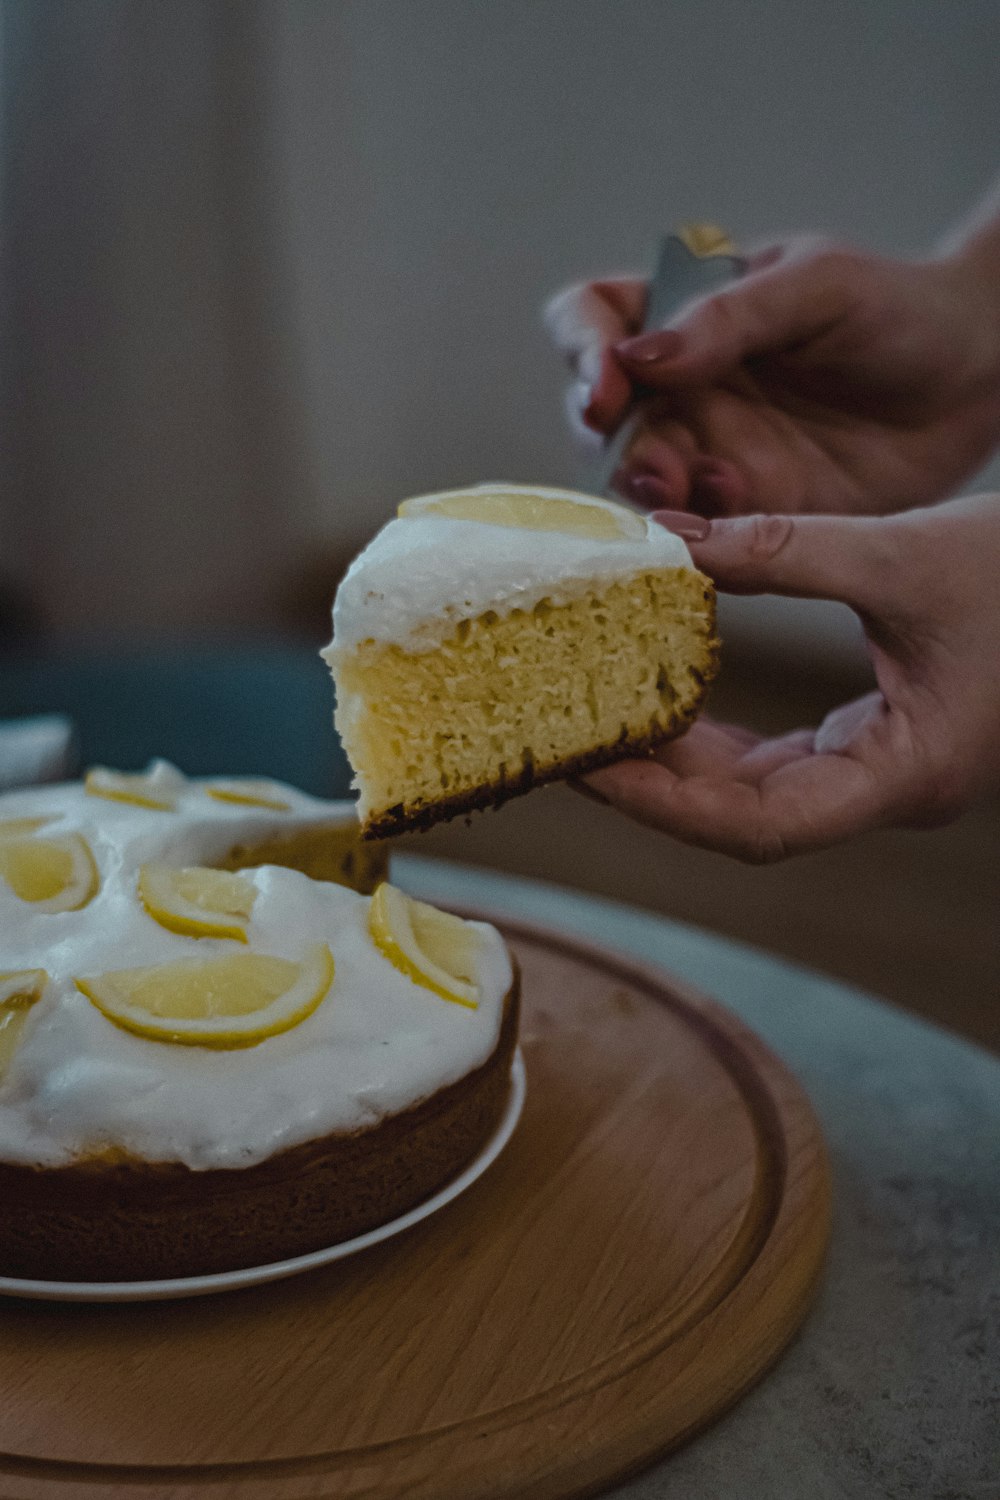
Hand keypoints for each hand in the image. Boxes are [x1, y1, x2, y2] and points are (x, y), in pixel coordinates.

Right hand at [545, 239, 999, 517]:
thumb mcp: (816, 287)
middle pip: (602, 424)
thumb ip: (726, 319)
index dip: (582, 352)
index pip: (593, 322)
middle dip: (616, 448)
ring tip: (705, 489)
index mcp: (683, 319)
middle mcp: (683, 391)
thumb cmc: (900, 309)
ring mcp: (712, 454)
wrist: (977, 376)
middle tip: (655, 466)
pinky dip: (704, 536)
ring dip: (655, 499)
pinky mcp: (751, 513)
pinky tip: (739, 513)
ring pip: (643, 489)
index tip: (607, 386)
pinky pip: (702, 536)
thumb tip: (637, 358)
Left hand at [576, 494, 999, 861]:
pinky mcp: (877, 739)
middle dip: (651, 783)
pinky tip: (662, 692)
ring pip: (755, 790)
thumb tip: (670, 542)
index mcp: (906, 774)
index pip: (757, 824)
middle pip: (742, 817)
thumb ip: (785, 550)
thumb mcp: (905, 554)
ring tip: (595, 718)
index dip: (663, 807)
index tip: (586, 767)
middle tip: (564, 738)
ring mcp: (882, 770)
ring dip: (677, 759)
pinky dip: (716, 729)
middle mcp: (887, 790)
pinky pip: (777, 756)